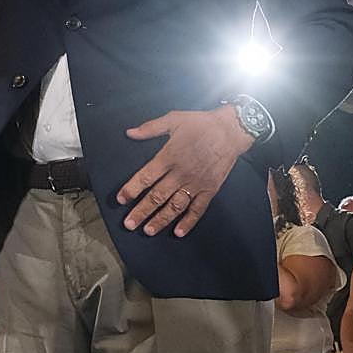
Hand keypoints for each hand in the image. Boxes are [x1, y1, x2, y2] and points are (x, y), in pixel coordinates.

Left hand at [118, 104, 253, 236]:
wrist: (230, 130)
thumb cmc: (201, 124)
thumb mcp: (173, 119)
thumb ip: (150, 128)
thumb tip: (129, 133)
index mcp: (169, 157)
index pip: (146, 177)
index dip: (131, 189)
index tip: (121, 200)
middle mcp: (181, 173)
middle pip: (157, 196)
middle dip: (141, 211)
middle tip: (129, 224)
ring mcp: (196, 183)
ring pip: (175, 206)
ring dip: (161, 220)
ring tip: (148, 231)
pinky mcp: (210, 189)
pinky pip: (198, 209)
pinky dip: (188, 222)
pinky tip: (178, 232)